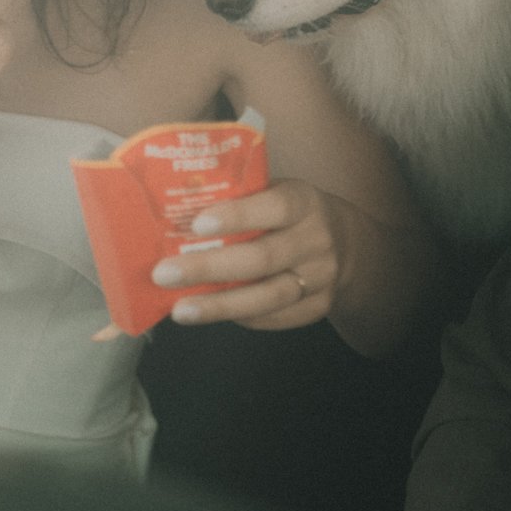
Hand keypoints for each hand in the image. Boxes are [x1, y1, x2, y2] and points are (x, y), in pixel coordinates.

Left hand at [151, 179, 350, 329]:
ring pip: (268, 297)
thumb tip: (170, 209)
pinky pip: (274, 318)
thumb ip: (236, 198)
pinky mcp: (317, 307)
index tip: (197, 225)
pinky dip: (239, 317)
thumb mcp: (274, 192)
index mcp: (304, 201)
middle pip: (263, 258)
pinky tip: (209, 315)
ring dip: (219, 305)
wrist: (346, 243)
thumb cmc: (287, 214)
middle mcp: (317, 239)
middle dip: (210, 267)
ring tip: (180, 310)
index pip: (274, 207)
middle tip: (164, 274)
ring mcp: (321, 277)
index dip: (237, 216)